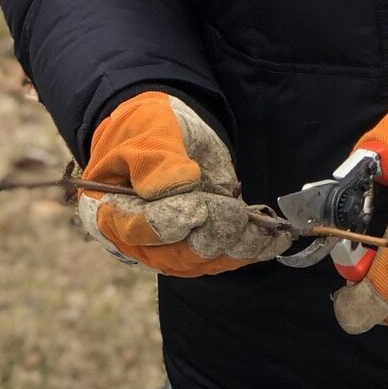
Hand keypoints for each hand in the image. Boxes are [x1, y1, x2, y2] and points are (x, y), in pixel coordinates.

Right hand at [79, 91, 279, 276]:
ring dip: (241, 245)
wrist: (165, 133)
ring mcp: (173, 248)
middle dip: (215, 233)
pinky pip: (226, 256)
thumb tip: (175, 186)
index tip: (198, 208)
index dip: (171, 222)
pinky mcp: (201, 247)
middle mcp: (142, 241)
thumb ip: (157, 160)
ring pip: (209, 258)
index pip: (141, 228)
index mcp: (112, 211)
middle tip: (238, 213)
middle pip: (180, 252)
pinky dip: (253, 248)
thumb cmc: (149, 130)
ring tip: (269, 232)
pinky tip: (275, 240)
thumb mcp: (149, 133)